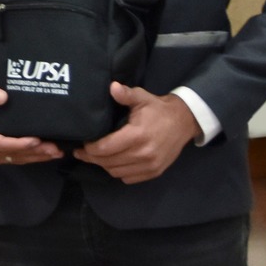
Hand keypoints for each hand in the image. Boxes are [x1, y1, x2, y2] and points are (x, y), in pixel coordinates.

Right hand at [0, 79, 63, 166]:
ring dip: (36, 156)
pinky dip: (32, 156)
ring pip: (15, 159)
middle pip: (10, 154)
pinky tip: (47, 154)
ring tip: (55, 152)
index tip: (36, 140)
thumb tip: (2, 97)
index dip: (18, 144)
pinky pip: (16, 158)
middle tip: (53, 148)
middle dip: (33, 152)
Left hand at [74, 83, 199, 183]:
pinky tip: (113, 163)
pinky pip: (129, 178)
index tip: (82, 144)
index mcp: (137, 135)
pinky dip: (118, 172)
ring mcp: (150, 165)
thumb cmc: (158, 109)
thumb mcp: (142, 97)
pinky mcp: (155, 172)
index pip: (106, 148)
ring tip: (96, 157)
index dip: (90, 148)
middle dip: (92, 158)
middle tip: (82, 153)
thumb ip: (126, 94)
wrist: (183, 122)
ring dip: (104, 166)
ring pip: (117, 172)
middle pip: (108, 162)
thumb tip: (112, 87)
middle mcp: (144, 153)